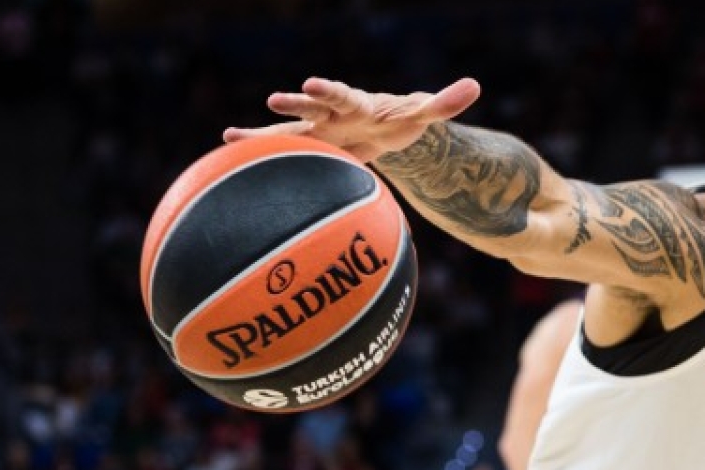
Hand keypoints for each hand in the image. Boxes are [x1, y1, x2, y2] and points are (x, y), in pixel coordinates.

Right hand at [223, 77, 481, 160]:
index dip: (329, 90)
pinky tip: (228, 151)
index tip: (312, 84)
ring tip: (230, 136)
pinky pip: (283, 150)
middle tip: (275, 99)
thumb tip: (475, 85)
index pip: (342, 94)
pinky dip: (260, 151)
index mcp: (358, 103)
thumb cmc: (402, 118)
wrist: (383, 128)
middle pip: (312, 107)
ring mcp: (318, 128)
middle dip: (295, 104)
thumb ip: (445, 102)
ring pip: (289, 131)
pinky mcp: (312, 145)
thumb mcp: (424, 112)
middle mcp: (331, 111)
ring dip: (263, 134)